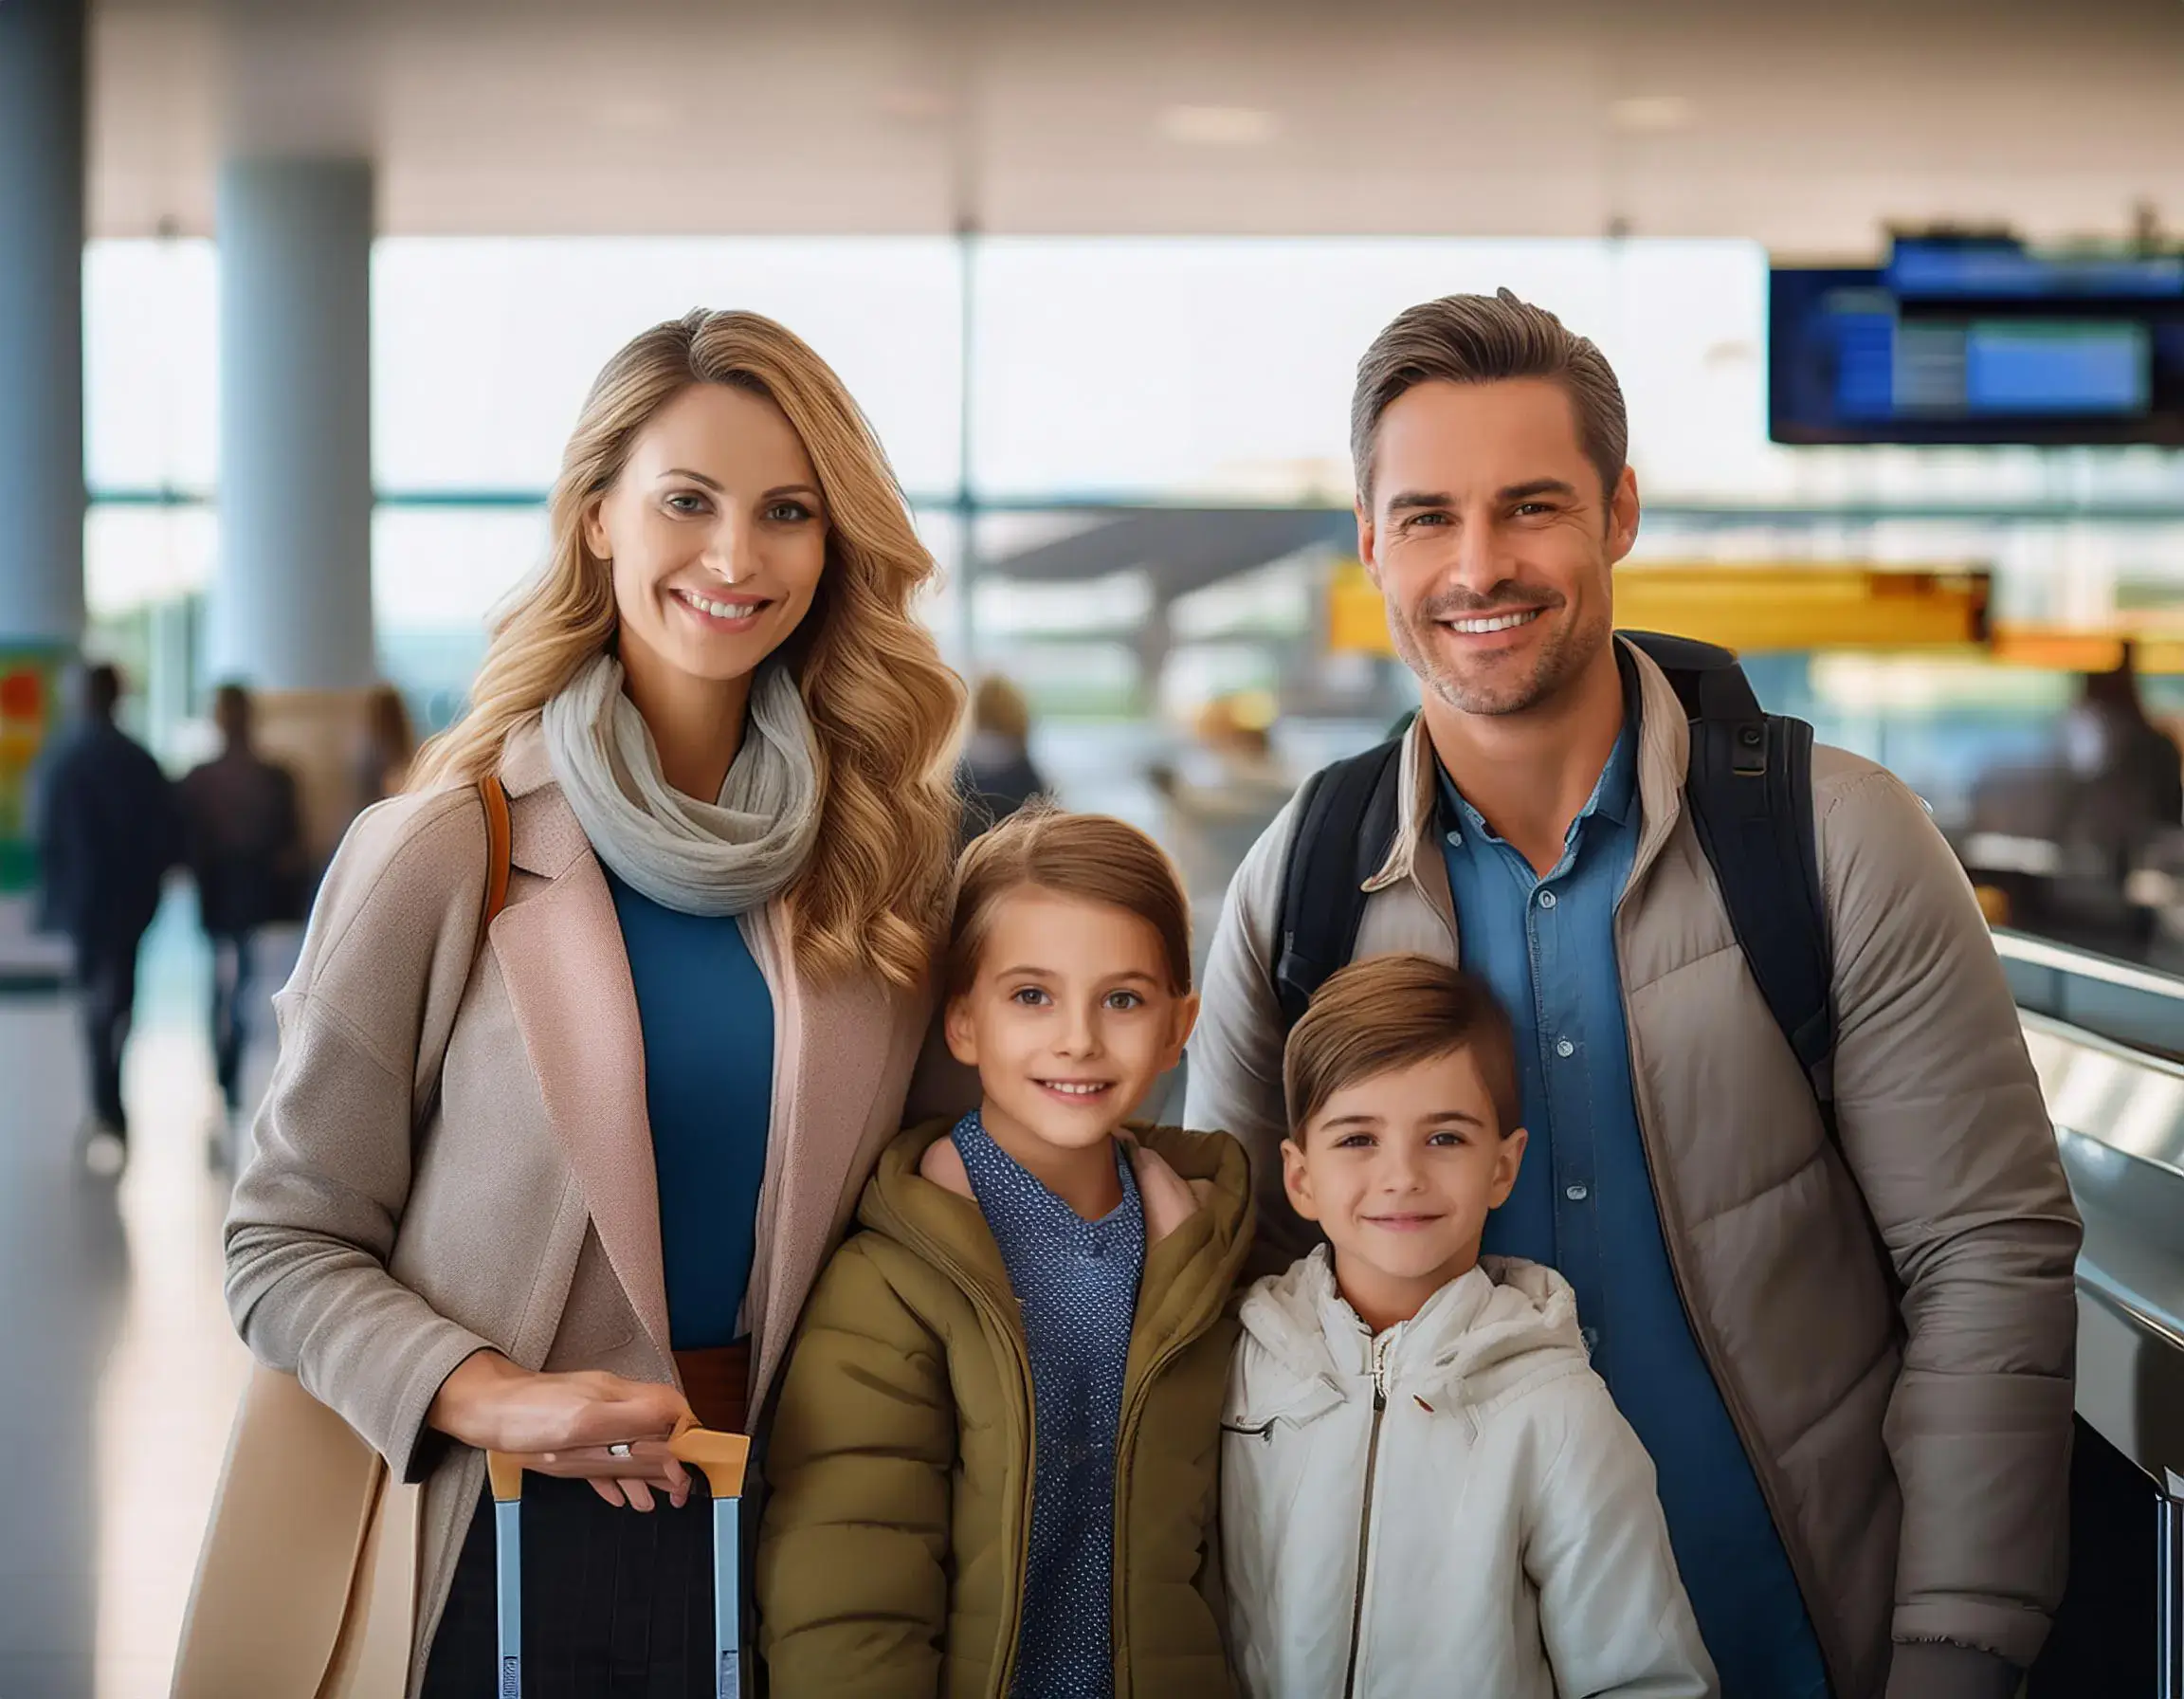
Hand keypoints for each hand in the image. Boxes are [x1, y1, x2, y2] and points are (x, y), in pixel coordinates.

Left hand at [427, 1351, 693, 1510]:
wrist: (478, 1410)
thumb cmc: (522, 1417)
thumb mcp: (581, 1424)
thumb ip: (631, 1425)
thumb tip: (674, 1431)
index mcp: (618, 1397)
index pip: (671, 1410)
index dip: (686, 1438)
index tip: (689, 1469)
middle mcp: (610, 1402)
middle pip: (654, 1429)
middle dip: (669, 1462)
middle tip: (676, 1494)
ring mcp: (589, 1415)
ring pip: (629, 1445)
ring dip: (644, 1474)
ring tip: (652, 1503)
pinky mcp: (569, 1430)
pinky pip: (601, 1454)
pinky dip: (614, 1476)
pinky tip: (618, 1494)